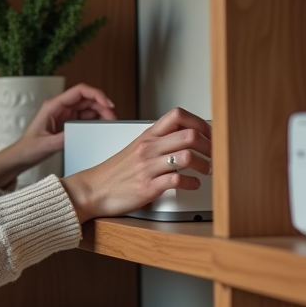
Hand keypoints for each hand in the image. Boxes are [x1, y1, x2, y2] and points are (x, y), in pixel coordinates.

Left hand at [0, 83, 116, 187]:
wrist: (21, 157)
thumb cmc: (28, 148)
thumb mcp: (47, 145)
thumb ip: (64, 138)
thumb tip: (83, 133)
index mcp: (53, 105)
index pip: (79, 91)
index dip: (96, 94)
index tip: (108, 104)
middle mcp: (60, 107)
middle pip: (87, 99)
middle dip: (102, 106)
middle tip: (113, 119)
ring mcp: (64, 114)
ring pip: (89, 108)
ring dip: (101, 114)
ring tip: (109, 124)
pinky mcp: (67, 123)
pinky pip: (86, 118)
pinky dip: (96, 121)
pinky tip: (101, 127)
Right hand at [60, 107, 212, 222]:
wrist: (91, 191)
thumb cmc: (114, 173)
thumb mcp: (135, 149)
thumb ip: (158, 142)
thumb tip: (184, 137)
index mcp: (146, 136)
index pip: (177, 115)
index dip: (200, 122)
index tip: (209, 133)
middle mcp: (148, 149)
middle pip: (189, 135)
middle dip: (210, 146)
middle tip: (214, 154)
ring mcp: (147, 168)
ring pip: (186, 157)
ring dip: (204, 165)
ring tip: (206, 170)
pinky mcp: (147, 187)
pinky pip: (178, 181)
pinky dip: (192, 184)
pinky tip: (192, 185)